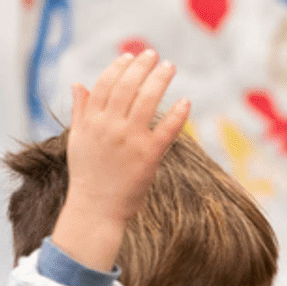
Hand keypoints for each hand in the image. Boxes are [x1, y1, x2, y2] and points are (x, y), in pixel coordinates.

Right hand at [51, 50, 189, 271]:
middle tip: (154, 54)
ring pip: (147, 101)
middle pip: (128, 87)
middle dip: (142, 67)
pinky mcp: (149, 156)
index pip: (106, 84)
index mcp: (92, 120)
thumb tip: (79, 83)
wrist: (97, 207)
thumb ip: (80, 110)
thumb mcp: (78, 138)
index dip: (119, 67)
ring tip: (169, 67)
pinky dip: (177, 114)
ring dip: (160, 80)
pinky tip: (185, 101)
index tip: (130, 56)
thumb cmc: (88, 173)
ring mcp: (130, 140)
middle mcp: (110, 126)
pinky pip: (167, 129)